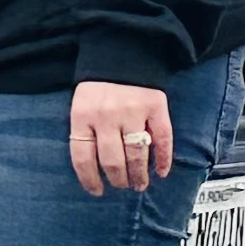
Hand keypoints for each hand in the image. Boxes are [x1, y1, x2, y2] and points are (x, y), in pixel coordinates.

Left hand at [69, 81, 173, 198]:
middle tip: (123, 186)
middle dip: (118, 179)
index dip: (89, 179)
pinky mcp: (156, 107)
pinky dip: (164, 159)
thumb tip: (92, 169)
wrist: (122, 54)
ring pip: (136, 153)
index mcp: (82, 116)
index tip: (97, 191)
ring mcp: (132, 112)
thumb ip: (85, 132)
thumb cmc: (97, 88)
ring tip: (139, 184)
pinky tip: (161, 172)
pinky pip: (163, 139)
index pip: (83, 157)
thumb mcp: (81, 107)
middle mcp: (106, 116)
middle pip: (112, 160)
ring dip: (139, 174)